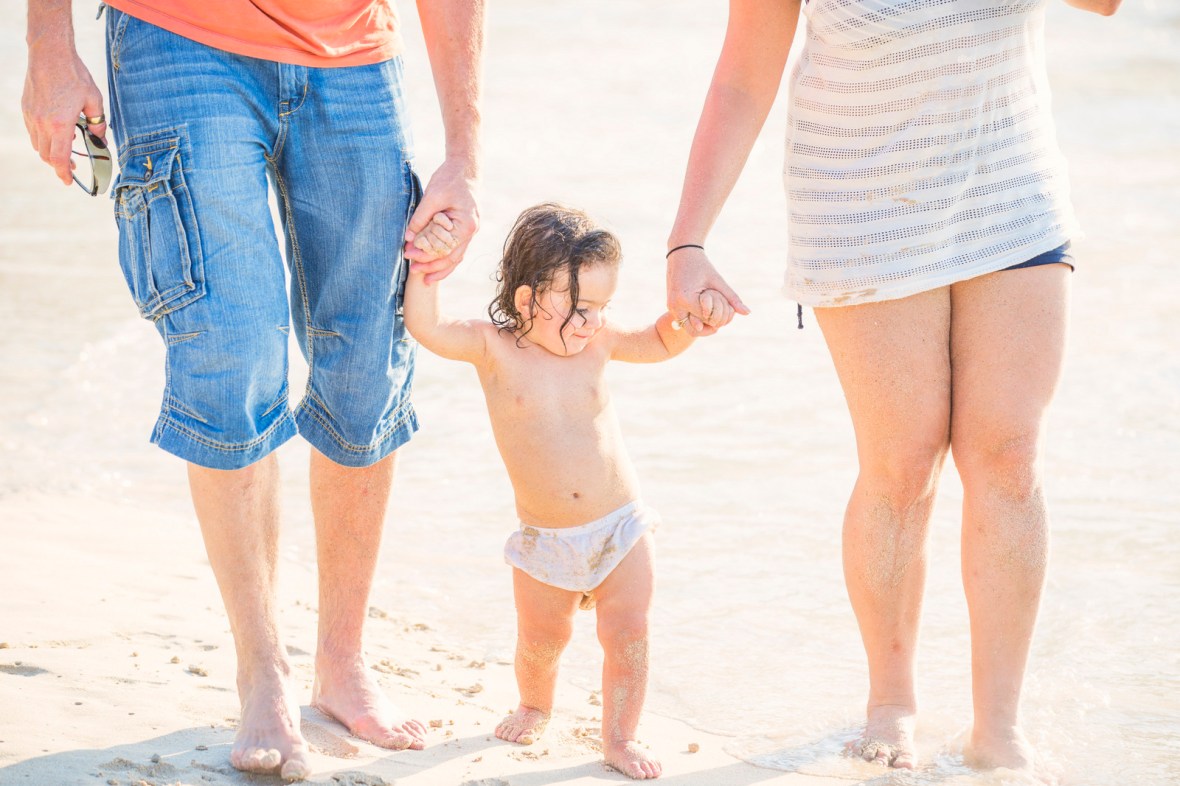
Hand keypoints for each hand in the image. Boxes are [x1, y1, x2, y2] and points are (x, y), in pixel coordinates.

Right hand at [23, 43, 106, 186]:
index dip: (64, 174)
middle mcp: (41, 123)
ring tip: (67, 147)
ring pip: (38, 144)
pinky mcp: (26, 108)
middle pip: (46, 155)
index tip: (69, 181)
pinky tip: (57, 131)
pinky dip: (44, 138)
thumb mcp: (94, 101)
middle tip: (73, 166)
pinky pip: (33, 131)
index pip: (58, 159)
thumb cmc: (74, 75)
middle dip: (59, 165)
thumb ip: (98, 124)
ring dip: (51, 152)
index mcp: (59, 124)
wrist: (49, 53)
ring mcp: (31, 115)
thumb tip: (101, 141)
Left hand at [403, 156, 479, 282]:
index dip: (425, 254)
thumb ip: (421, 218)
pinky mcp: (465, 228)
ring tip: (426, 279)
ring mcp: (470, 231)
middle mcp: (471, 231)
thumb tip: (409, 237)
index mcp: (465, 225)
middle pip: (452, 258)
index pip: (444, 248)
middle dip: (432, 267)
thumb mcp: (432, 197)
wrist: (465, 167)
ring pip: (456, 257)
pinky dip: (446, 258)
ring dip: (440, 268)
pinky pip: (457, 249)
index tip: (408, 254)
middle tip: (413, 272)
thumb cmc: (450, 179)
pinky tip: (436, 265)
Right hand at [666, 247, 749, 335]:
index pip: (706, 319)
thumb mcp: (717, 281)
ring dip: (701, 325)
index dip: (719, 318)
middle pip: (694, 329)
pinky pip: (684, 319)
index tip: (727, 313)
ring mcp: (671, 306)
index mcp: (686, 299)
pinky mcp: (671, 305)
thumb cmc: (701, 265)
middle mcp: (675, 305)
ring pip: (688, 326)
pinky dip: (694, 319)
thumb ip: (731, 298)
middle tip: (720, 325)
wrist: (681, 252)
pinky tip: (705, 313)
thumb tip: (747, 313)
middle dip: (708, 329)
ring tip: (713, 318)